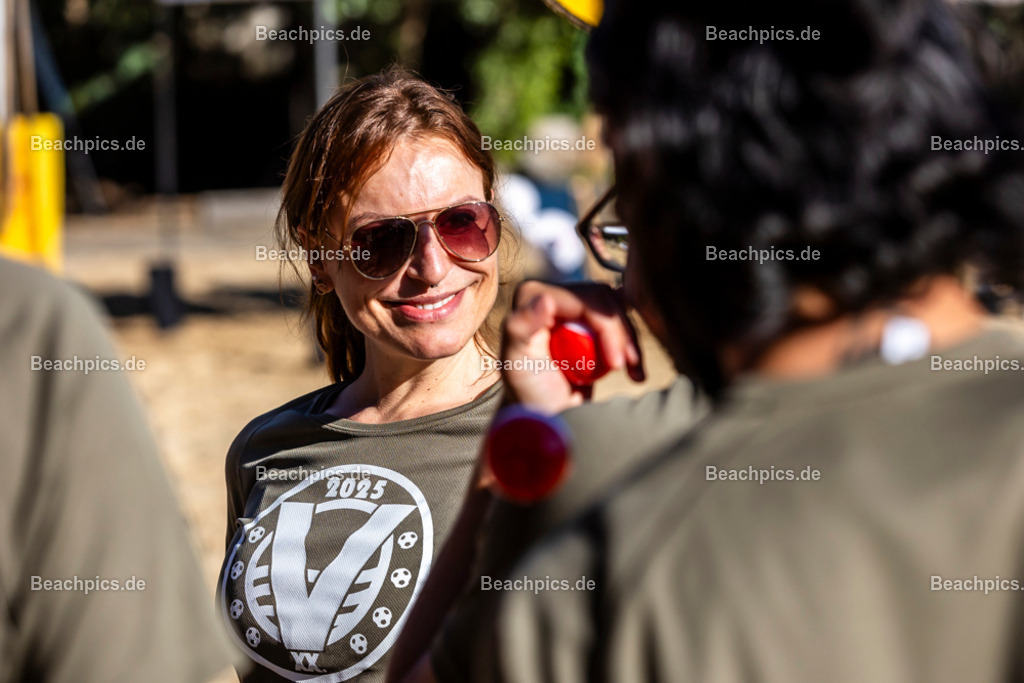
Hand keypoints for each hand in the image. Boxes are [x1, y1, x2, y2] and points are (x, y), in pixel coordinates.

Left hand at [500, 280, 644, 414]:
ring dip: (630, 342)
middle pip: (604, 301)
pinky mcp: (590, 321)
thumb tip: (545, 298)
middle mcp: (553, 295)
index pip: (584, 299)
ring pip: (617, 309)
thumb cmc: (527, 392)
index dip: (607, 327)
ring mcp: (574, 307)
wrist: (545, 413)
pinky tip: (634, 367)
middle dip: (622, 334)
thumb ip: (521, 327)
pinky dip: (630, 343)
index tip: (616, 363)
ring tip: (635, 373)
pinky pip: (620, 320)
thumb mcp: (516, 363)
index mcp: (533, 295)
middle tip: (627, 367)